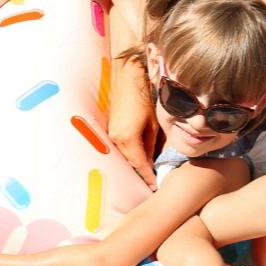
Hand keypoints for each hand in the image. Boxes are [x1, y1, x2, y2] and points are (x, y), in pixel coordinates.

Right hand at [104, 56, 159, 187]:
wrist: (128, 80)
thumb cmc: (144, 98)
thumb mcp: (153, 124)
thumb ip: (151, 145)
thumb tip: (151, 160)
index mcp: (128, 138)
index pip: (140, 164)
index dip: (148, 176)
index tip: (155, 185)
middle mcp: (116, 139)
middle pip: (131, 162)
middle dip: (142, 172)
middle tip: (153, 182)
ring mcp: (111, 134)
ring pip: (126, 156)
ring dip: (136, 163)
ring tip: (148, 171)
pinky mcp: (111, 130)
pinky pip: (121, 148)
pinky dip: (131, 153)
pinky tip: (140, 156)